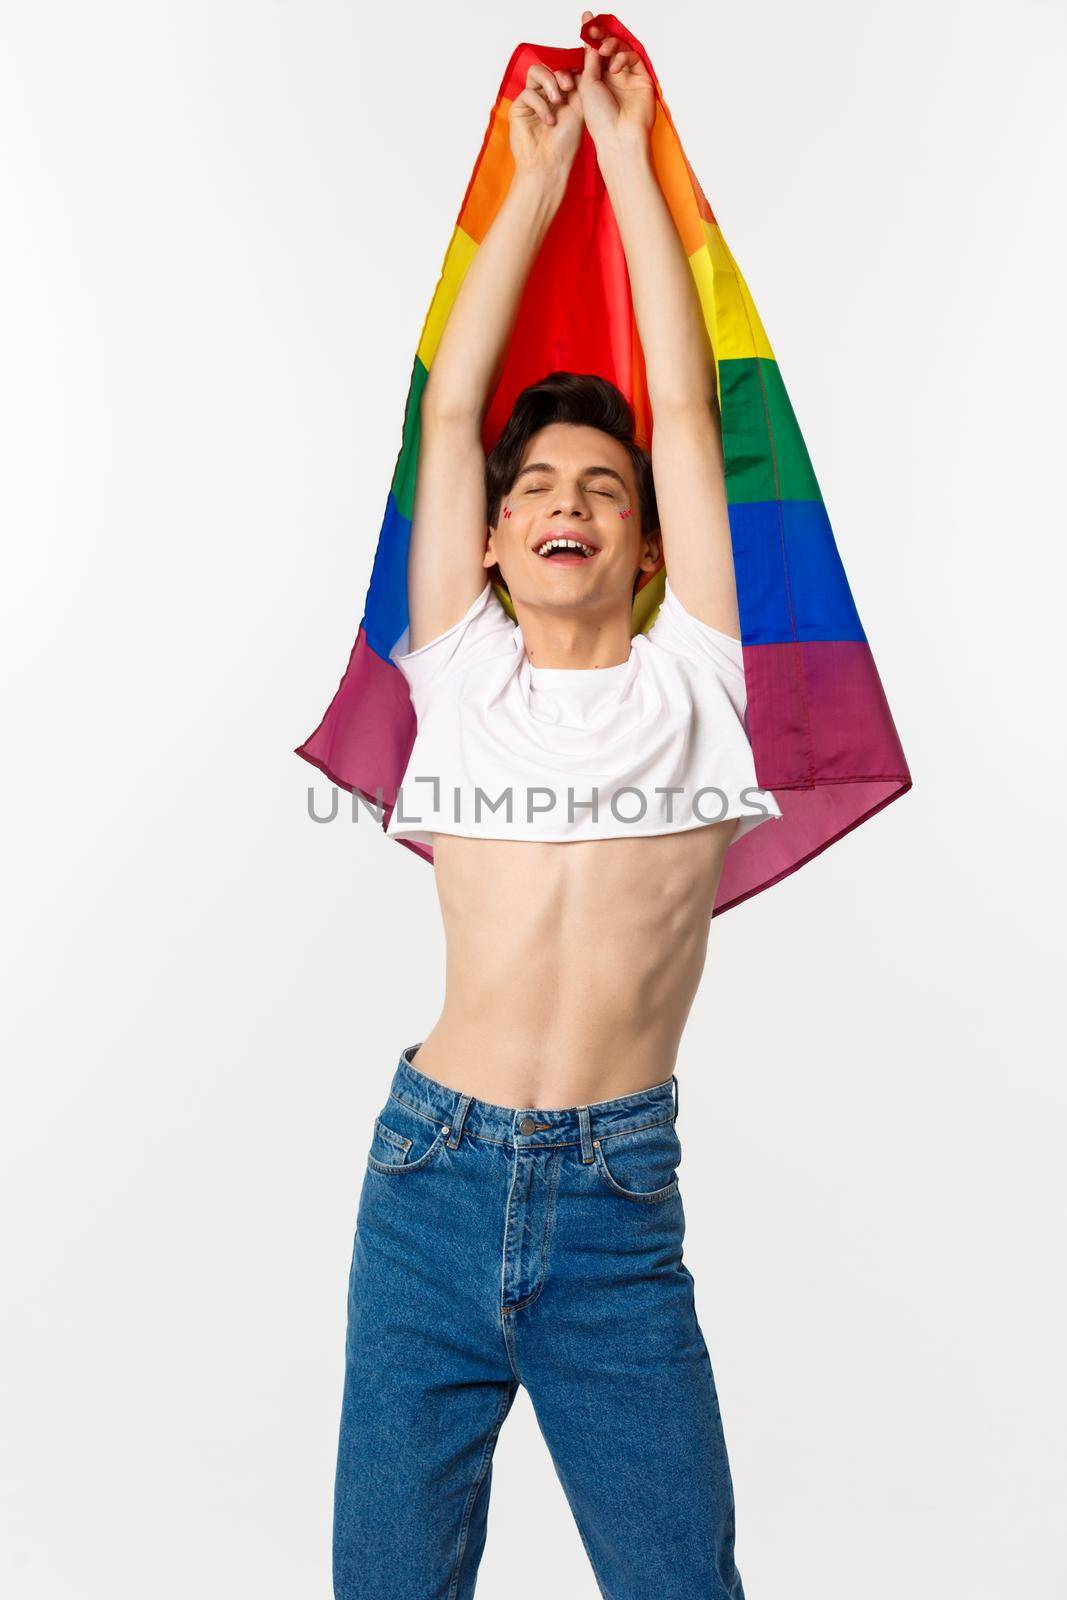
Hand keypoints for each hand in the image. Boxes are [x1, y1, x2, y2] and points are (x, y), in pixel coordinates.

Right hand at [508, 61, 582, 180]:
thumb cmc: (566, 143)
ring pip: (535, 72)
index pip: (562, 67)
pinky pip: (528, 93)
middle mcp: (545, 94)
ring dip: (549, 82)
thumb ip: (583, 82)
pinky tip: (549, 120)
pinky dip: (541, 105)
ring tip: (558, 101)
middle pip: (548, 66)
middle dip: (560, 73)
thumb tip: (591, 53)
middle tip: (569, 88)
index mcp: (561, 93)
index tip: (580, 74)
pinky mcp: (518, 108)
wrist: (550, 165)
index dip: (570, 66)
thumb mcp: (581, 107)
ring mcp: (531, 100)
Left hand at [578, 11, 654, 156]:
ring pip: (621, 50)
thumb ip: (590, 59)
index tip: (586, 22)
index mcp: (596, 80)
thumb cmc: (599, 118)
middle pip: (608, 48)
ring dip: (612, 45)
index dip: (590, 37)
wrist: (618, 137)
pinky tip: (616, 68)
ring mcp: (627, 78)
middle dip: (601, 36)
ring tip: (605, 51)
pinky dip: (624, 57)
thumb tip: (590, 37)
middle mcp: (612, 78)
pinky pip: (634, 58)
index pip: (594, 53)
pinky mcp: (642, 79)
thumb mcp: (587, 84)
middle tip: (594, 30)